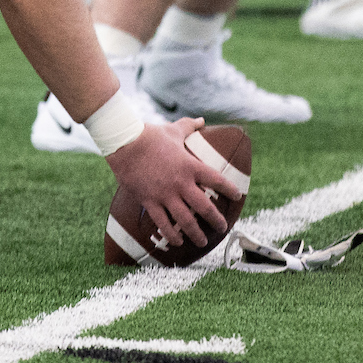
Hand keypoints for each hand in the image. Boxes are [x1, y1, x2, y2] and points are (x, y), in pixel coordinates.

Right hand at [104, 118, 235, 250]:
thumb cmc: (151, 135)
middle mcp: (181, 184)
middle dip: (216, 221)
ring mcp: (165, 195)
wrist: (125, 144)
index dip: (230, 190)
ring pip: (186, 221)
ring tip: (203, 242)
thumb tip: (202, 120)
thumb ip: (189, 126)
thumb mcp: (174, 129)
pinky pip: (163, 224)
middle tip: (222, 228)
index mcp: (190, 166)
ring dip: (196, 234)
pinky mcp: (150, 202)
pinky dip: (172, 235)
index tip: (237, 196)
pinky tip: (178, 242)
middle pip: (205, 208)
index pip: (217, 180)